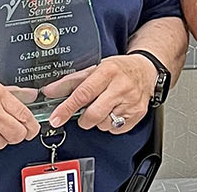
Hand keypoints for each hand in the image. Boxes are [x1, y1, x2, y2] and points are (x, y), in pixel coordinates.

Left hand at [43, 54, 157, 132]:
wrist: (146, 71)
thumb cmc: (119, 69)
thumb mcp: (95, 68)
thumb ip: (71, 81)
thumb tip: (49, 92)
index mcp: (108, 72)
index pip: (83, 93)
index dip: (67, 108)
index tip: (56, 118)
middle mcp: (121, 87)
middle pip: (93, 114)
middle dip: (83, 119)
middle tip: (85, 112)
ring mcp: (131, 102)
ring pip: (103, 124)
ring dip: (98, 120)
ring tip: (105, 106)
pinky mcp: (137, 114)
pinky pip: (115, 129)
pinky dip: (110, 124)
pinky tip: (114, 111)